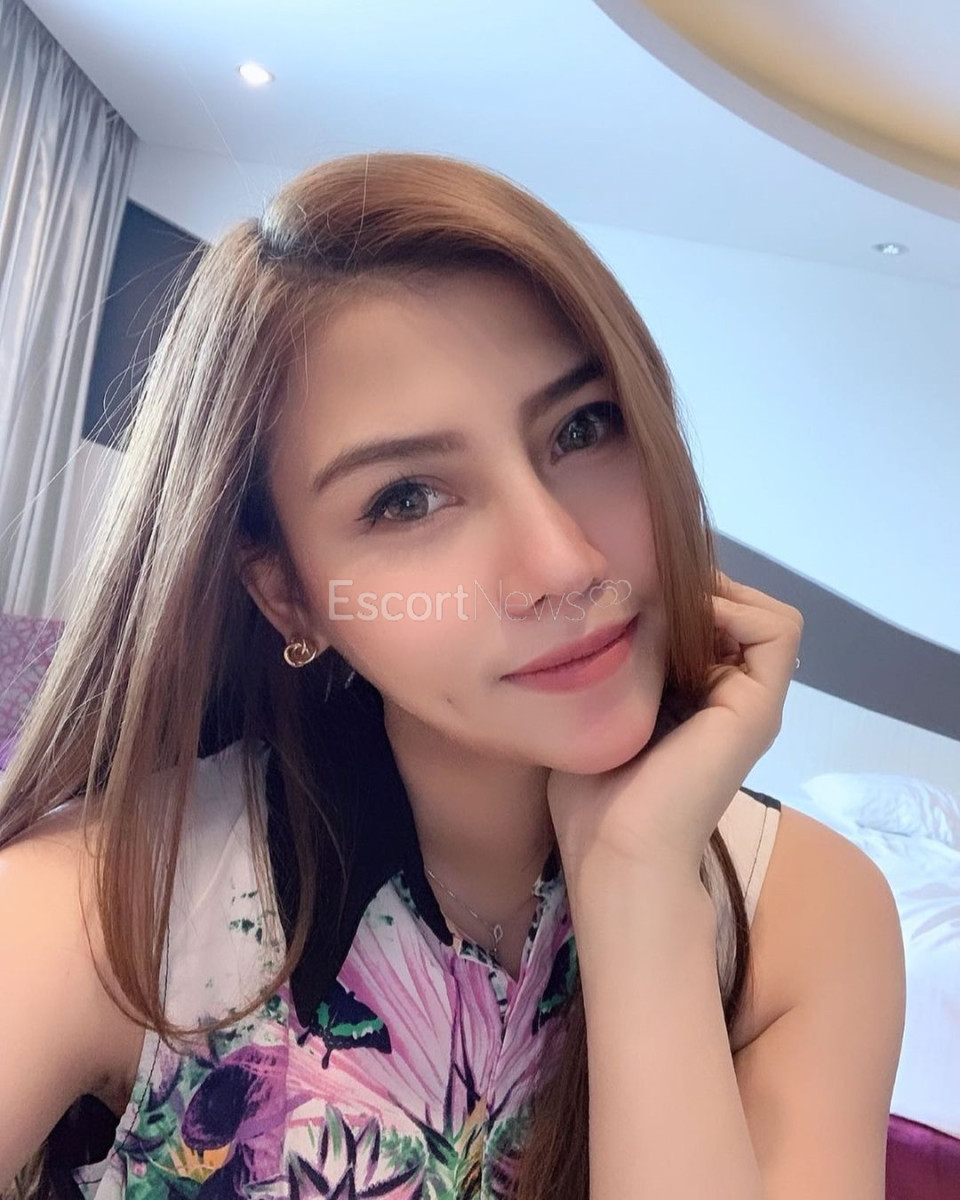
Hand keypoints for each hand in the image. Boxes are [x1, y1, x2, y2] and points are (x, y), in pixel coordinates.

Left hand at [546, 573, 802, 892]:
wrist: (615, 851)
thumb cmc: (592, 796)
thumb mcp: (597, 709)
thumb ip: (616, 663)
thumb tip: (615, 606)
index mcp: (698, 701)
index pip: (712, 620)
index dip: (682, 595)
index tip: (635, 592)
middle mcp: (732, 697)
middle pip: (741, 612)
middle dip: (700, 588)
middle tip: (651, 591)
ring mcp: (752, 702)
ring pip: (768, 615)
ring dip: (722, 595)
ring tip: (669, 607)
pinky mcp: (759, 706)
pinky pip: (779, 629)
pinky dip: (738, 608)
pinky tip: (687, 622)